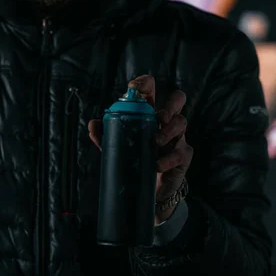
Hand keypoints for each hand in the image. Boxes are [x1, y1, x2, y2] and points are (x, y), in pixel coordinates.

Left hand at [88, 75, 193, 223]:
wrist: (151, 190)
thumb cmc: (135, 160)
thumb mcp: (117, 147)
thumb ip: (105, 135)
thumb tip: (93, 124)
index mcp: (149, 114)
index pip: (151, 91)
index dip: (145, 84)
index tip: (136, 88)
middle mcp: (166, 122)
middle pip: (178, 100)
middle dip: (170, 105)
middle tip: (159, 117)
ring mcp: (177, 138)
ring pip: (181, 123)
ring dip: (168, 131)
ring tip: (155, 141)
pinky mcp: (183, 156)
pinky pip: (180, 152)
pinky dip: (167, 158)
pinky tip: (157, 165)